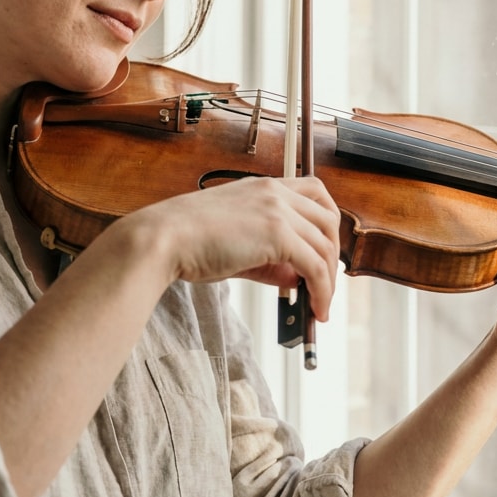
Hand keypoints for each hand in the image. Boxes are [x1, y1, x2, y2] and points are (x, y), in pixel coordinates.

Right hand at [143, 175, 340, 320]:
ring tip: (320, 306)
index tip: (324, 249)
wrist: (163, 239)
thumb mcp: (236, 242)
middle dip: (333, 254)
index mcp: (262, 186)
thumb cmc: (187, 240)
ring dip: (329, 281)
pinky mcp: (278, 235)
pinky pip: (315, 266)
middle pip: (329, 219)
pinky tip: (315, 309)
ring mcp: (278, 211)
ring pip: (325, 247)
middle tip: (326, 283)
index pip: (314, 193)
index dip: (327, 223)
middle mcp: (274, 192)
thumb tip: (295, 278)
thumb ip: (269, 257)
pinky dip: (322, 291)